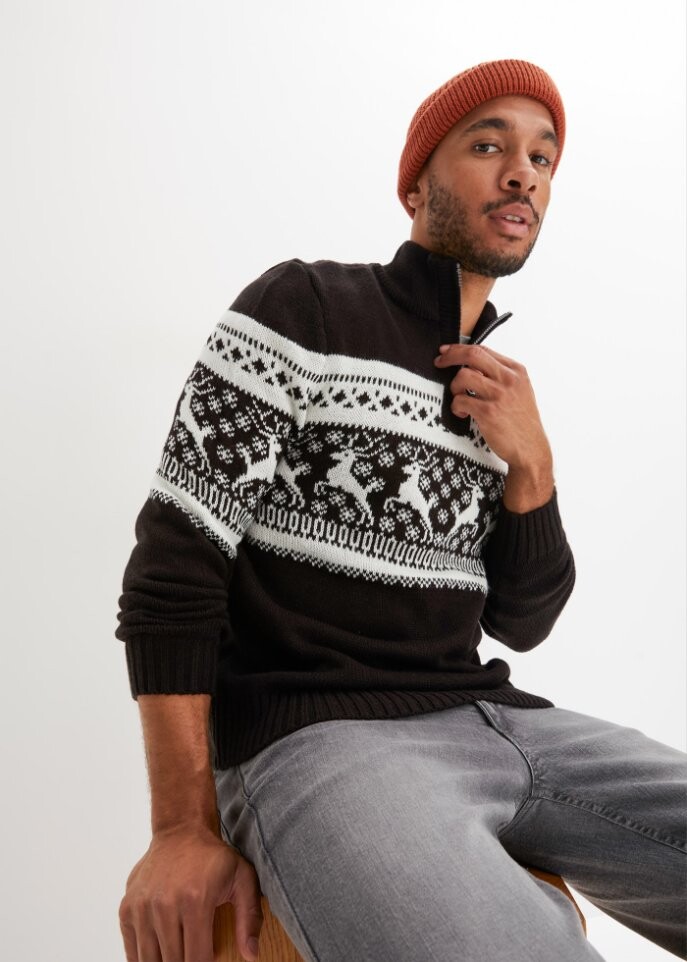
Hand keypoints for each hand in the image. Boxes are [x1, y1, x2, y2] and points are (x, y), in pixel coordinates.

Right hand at [119, 826, 262, 961]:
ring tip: (179, 953)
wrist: (180, 831)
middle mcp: (164, 905)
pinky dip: (145, 960)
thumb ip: (250, 917)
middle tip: (195, 955)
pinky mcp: (126, 909)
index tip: (210, 960)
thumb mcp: (243, 878)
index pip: (196, 959)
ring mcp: (141, 908)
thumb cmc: (212, 857)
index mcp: (195, 901)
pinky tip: (160, 953)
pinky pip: (131, 952)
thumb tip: (251, 955)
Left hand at [434, 342, 552, 470]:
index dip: (460, 348)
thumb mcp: (519, 391)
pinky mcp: (489, 412)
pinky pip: (460, 400)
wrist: (531, 449)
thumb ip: (500, 376)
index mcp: (517, 371)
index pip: (483, 349)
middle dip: (451, 356)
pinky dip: (456, 407)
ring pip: (463, 376)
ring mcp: (499, 395)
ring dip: (455, 388)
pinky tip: (463, 414)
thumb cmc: (522, 422)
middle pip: (472, 355)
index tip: (446, 352)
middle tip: (439, 362)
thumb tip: (471, 364)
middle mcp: (509, 380)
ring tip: (459, 399)